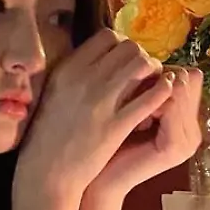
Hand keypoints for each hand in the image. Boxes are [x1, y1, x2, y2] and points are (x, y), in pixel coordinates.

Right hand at [13, 30, 174, 209]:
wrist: (44, 173)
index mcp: (67, 69)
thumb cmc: (47, 137)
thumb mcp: (53, 95)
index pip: (107, 36)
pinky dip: (162, 92)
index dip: (123, 44)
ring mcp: (100, 101)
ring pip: (141, 65)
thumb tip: (100, 61)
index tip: (127, 59)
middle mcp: (84, 79)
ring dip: (154, 71)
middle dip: (142, 56)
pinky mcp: (115, 125)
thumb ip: (74, 75)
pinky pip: (149, 98)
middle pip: (128, 47)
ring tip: (155, 83)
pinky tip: (165, 95)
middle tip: (145, 72)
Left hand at [88, 67, 203, 196]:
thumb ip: (148, 88)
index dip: (161, 72)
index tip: (135, 83)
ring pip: (179, 88)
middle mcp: (193, 130)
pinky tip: (130, 112)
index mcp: (187, 121)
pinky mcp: (175, 147)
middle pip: (187, 79)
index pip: (189, 76)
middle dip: (157, 79)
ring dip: (151, 90)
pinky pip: (170, 106)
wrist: (100, 180)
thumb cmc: (109, 142)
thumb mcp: (132, 110)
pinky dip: (149, 101)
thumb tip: (146, 53)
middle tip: (131, 93)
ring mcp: (188, 140)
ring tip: (130, 104)